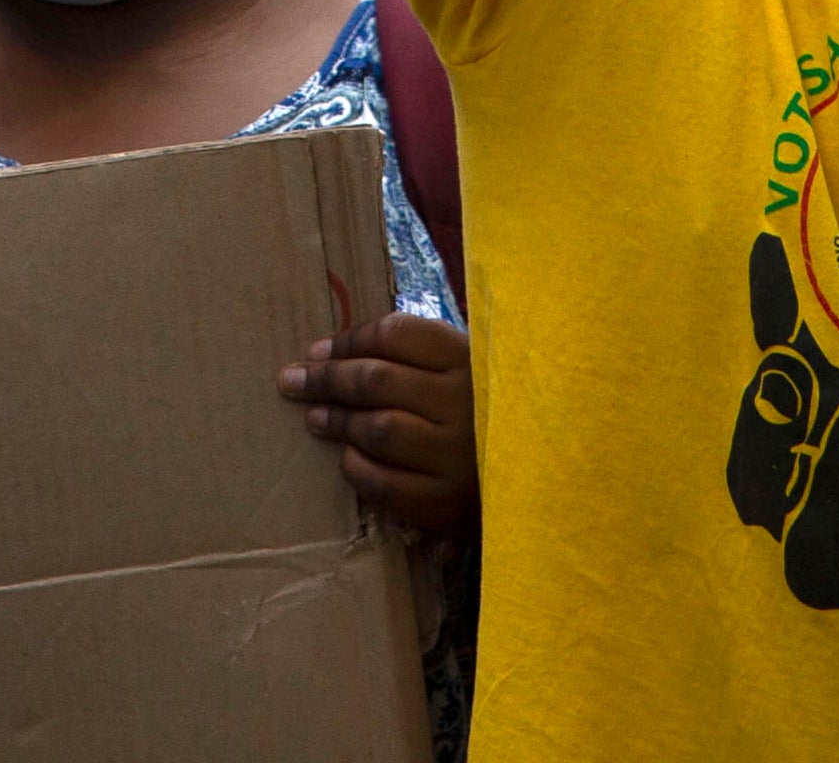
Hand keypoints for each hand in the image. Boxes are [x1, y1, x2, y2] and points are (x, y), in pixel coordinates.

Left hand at [281, 313, 476, 536]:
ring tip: (314, 418)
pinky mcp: (449, 504)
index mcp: (470, 359)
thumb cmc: (495, 415)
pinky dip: (358, 468)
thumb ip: (425, 356)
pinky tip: (347, 457)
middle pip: (377, 380)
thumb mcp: (476, 370)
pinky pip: (386, 484)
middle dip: (326, 378)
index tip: (317, 350)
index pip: (396, 334)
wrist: (545, 479)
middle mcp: (464, 403)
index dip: (349, 339)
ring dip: (337, 421)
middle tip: (292, 380)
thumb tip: (341, 352)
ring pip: (377, 430)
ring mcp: (457, 456)